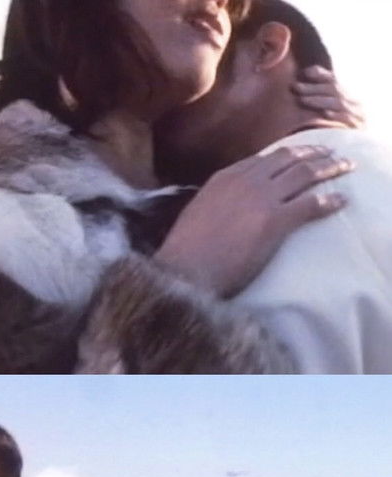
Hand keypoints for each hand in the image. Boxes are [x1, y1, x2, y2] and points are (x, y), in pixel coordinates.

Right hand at [156, 145, 353, 295]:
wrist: (185, 271)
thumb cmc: (186, 252)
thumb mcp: (197, 214)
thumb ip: (215, 202)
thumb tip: (222, 209)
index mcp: (225, 178)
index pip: (263, 159)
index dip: (287, 155)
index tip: (301, 154)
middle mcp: (245, 181)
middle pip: (288, 159)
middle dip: (313, 153)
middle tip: (330, 153)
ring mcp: (262, 199)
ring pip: (304, 175)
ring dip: (328, 169)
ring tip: (344, 167)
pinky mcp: (275, 221)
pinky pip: (310, 205)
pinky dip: (329, 201)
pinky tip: (342, 201)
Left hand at [293, 65, 365, 128]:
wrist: (347, 155)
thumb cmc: (327, 135)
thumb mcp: (320, 115)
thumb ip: (315, 100)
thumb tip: (299, 80)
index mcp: (346, 97)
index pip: (334, 80)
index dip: (320, 75)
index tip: (305, 72)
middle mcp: (354, 103)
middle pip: (334, 89)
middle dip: (314, 88)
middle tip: (297, 88)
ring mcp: (357, 116)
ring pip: (338, 102)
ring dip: (320, 101)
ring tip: (304, 100)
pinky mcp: (356, 129)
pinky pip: (346, 120)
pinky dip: (336, 116)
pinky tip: (324, 114)